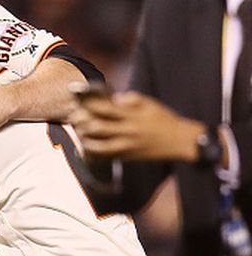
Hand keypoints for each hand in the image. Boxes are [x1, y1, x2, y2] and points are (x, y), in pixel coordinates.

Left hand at [69, 91, 201, 160]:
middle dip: (82, 122)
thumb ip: (132, 99)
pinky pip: (106, 156)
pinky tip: (87, 147)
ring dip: (85, 139)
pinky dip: (94, 152)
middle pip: (97, 127)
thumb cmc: (164, 120)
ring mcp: (127, 146)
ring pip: (98, 145)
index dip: (89, 105)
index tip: (80, 102)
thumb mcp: (151, 104)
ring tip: (79, 132)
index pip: (105, 109)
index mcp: (132, 116)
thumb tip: (114, 98)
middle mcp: (128, 131)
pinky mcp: (128, 156)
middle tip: (74, 117)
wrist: (180, 142)